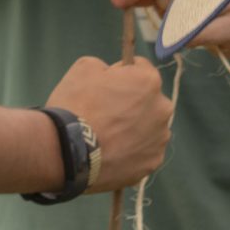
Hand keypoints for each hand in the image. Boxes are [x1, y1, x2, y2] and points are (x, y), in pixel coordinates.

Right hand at [45, 55, 173, 191]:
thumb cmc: (76, 104)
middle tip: (106, 113)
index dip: (122, 74)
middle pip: (149, 100)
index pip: (141, 68)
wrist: (67, 150)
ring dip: (135, 128)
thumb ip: (107, 67)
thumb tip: (113, 77)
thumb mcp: (85, 67)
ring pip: (149, 127)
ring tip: (108, 137)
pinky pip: (144, 151)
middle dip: (133, 102)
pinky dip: (132, 151)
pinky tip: (113, 152)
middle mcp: (162, 109)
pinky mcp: (152, 162)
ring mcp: (160, 139)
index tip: (106, 85)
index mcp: (150, 81)